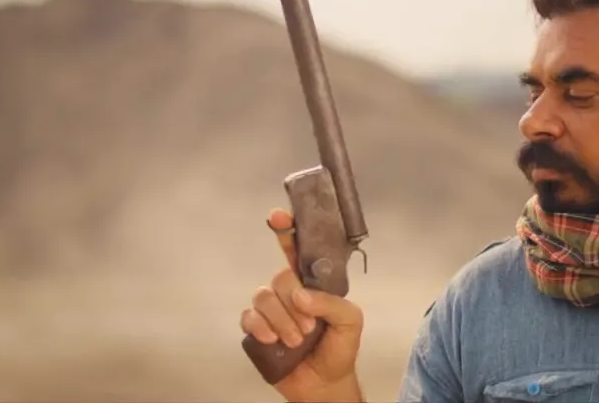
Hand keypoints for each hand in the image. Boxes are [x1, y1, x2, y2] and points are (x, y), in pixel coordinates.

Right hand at [240, 208, 364, 401]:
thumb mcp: (350, 320)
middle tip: (310, 327)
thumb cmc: (339, 347)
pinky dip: (261, 328)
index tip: (278, 216)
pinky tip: (273, 341)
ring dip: (282, 321)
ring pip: (263, 296)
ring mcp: (271, 309)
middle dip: (295, 303)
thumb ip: (330, 302)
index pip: (298, 250)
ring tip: (297, 341)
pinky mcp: (256, 328)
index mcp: (312, 283)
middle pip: (280, 277)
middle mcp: (289, 291)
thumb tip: (300, 296)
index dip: (287, 230)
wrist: (324, 382)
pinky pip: (248, 317)